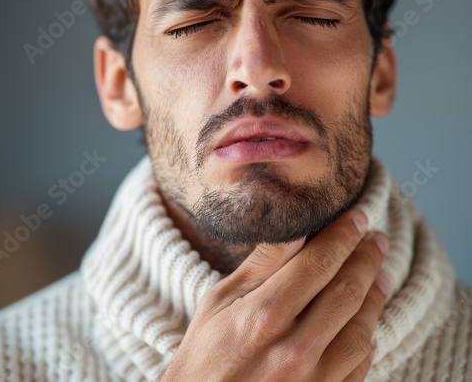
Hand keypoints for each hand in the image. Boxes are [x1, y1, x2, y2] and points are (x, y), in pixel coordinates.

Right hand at [161, 209, 389, 381]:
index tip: (358, 218)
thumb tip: (295, 228)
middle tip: (377, 239)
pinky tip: (366, 322)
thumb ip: (261, 265)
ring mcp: (314, 379)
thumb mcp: (220, 300)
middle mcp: (295, 347)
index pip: (318, 262)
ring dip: (374, 296)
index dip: (343, 235)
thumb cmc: (205, 354)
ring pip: (361, 329)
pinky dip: (367, 338)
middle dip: (366, 258)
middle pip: (346, 291)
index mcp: (265, 313)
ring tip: (378, 275)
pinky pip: (358, 366)